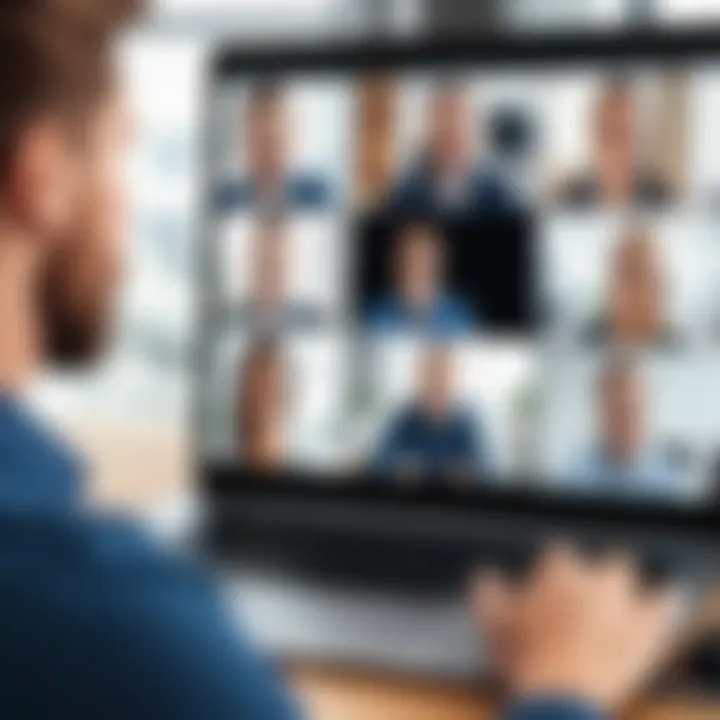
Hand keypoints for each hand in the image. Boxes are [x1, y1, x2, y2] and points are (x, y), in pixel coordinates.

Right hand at [473, 546, 683, 711]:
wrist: (560, 693)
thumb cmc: (522, 653)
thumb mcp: (491, 622)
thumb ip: (486, 592)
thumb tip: (483, 573)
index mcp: (559, 571)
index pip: (559, 552)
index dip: (553, 566)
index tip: (547, 579)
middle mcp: (593, 577)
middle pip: (600, 559)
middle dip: (593, 569)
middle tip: (583, 587)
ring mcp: (622, 601)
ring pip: (625, 572)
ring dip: (619, 578)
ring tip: (613, 588)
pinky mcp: (645, 627)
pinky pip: (662, 603)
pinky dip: (661, 598)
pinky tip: (661, 596)